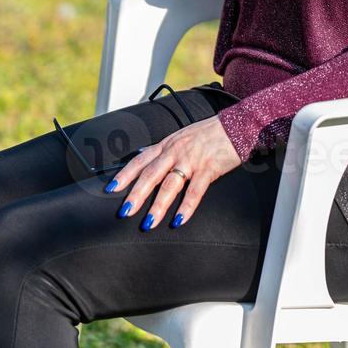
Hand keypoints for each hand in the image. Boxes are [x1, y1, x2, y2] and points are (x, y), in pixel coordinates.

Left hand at [104, 114, 241, 229]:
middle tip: (124, 212)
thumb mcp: (182, 136)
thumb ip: (165, 148)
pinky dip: (186, 207)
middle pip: (151, 174)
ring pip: (170, 185)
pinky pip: (195, 191)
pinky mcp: (209, 168)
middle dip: (136, 194)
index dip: (125, 175)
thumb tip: (146, 156)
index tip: (111, 188)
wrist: (236, 125)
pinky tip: (179, 220)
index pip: (140, 160)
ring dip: (157, 206)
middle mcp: (176, 151)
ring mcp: (192, 160)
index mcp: (167, 144)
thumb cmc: (210, 132)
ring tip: (148, 223)